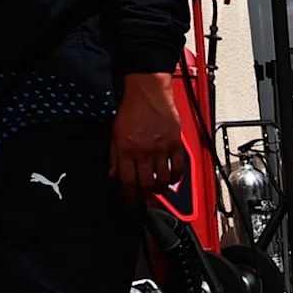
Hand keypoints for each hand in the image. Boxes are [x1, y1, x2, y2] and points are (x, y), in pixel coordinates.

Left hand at [112, 73, 190, 203]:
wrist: (149, 92)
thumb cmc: (133, 108)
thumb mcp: (115, 132)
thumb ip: (115, 155)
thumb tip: (114, 173)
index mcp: (127, 150)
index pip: (128, 181)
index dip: (129, 195)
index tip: (130, 200)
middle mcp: (144, 152)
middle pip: (146, 184)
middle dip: (144, 196)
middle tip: (144, 199)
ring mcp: (161, 149)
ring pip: (163, 179)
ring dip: (160, 189)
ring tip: (158, 190)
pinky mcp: (175, 145)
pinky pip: (178, 167)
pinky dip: (176, 177)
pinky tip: (172, 179)